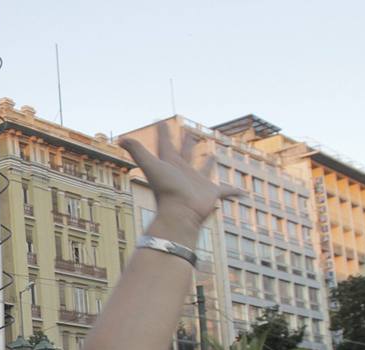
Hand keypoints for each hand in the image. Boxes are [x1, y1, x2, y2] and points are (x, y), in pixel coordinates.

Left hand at [118, 121, 238, 232]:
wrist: (180, 213)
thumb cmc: (167, 191)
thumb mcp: (152, 166)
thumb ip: (137, 151)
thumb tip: (120, 138)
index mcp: (171, 165)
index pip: (166, 145)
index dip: (163, 133)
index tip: (162, 122)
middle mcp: (183, 173)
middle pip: (185, 153)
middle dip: (186, 142)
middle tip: (189, 131)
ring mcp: (197, 183)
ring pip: (204, 169)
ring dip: (208, 163)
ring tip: (211, 154)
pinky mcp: (211, 193)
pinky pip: (226, 191)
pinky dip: (234, 192)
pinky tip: (243, 193)